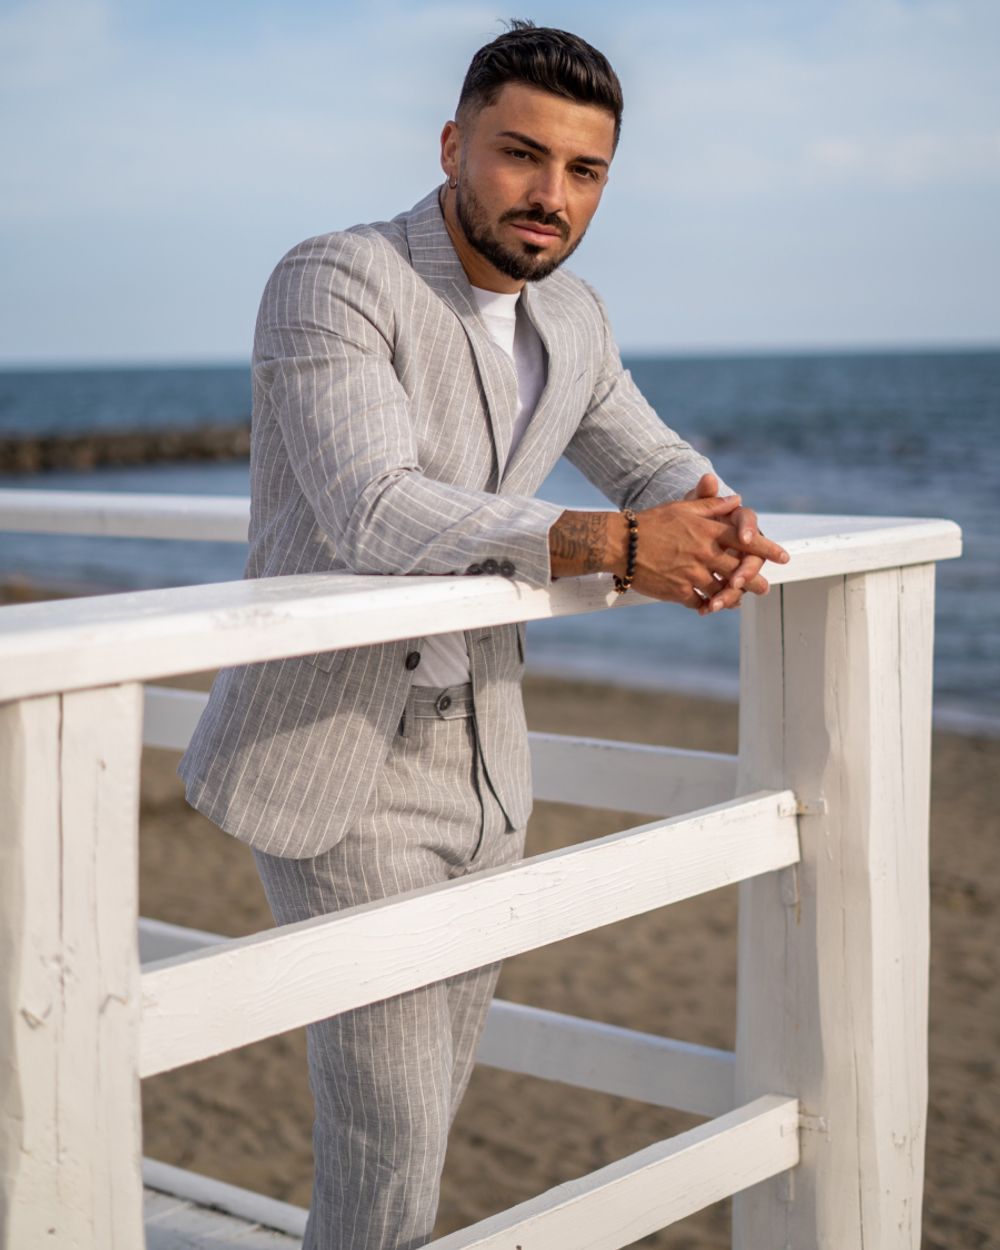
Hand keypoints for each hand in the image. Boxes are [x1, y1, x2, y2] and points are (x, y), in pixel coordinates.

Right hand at [628, 492, 788, 609]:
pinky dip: (707, 606)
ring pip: (722, 591)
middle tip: (765, 588)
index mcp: (709, 532)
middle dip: (755, 581)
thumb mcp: (683, 509)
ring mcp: (693, 574)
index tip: (784, 557)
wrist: (621, 543)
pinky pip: (699, 602)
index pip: (747, 541)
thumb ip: (712, 506)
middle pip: (740, 571)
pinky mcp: (678, 591)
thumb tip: (736, 500)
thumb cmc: (652, 522)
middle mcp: (705, 554)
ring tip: (738, 601)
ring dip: (732, 597)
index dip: (767, 549)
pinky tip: (709, 608)